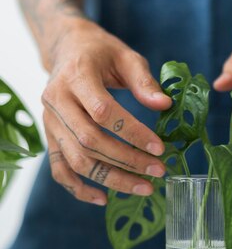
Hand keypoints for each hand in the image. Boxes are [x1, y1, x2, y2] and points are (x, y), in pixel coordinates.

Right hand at [42, 20, 171, 204]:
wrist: (66, 49)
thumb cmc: (100, 53)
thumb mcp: (126, 57)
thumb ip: (144, 81)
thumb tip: (165, 106)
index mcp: (76, 76)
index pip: (103, 112)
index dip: (133, 133)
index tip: (160, 148)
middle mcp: (57, 101)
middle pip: (90, 141)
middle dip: (127, 161)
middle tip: (158, 171)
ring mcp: (50, 122)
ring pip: (77, 160)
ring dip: (111, 179)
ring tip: (144, 188)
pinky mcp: (50, 137)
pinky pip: (60, 170)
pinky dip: (79, 189)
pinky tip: (104, 199)